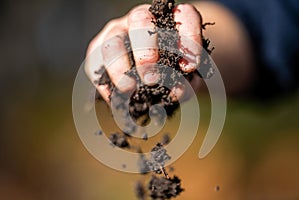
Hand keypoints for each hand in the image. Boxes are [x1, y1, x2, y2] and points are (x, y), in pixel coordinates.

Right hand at [85, 4, 202, 102]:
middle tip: (152, 78)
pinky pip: (95, 62)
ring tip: (129, 90)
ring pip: (112, 41)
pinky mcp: (98, 47)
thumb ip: (185, 82)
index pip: (184, 15)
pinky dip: (104, 82)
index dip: (189, 38)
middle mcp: (141, 19)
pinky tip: (115, 99)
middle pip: (139, 20)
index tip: (190, 67)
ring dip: (119, 67)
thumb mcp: (185, 77)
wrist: (151, 70)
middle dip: (146, 51)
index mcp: (170, 20)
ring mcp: (117, 31)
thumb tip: (176, 92)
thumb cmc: (172, 71)